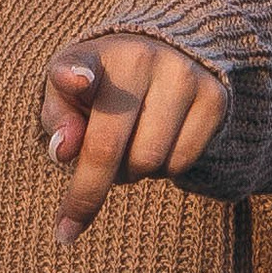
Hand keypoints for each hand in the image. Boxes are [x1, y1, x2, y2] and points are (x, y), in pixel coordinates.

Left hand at [38, 35, 227, 240]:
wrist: (168, 58)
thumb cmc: (102, 90)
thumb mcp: (68, 99)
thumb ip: (57, 123)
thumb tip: (63, 150)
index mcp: (95, 56)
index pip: (80, 65)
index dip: (76, 76)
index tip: (77, 81)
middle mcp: (140, 58)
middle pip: (107, 148)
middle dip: (87, 192)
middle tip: (74, 216)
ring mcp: (182, 76)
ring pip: (147, 162)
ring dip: (130, 174)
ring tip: (128, 150)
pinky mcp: (214, 98)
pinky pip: (180, 163)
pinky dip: (163, 170)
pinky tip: (158, 145)